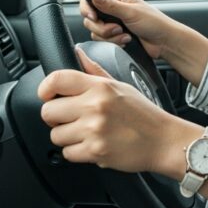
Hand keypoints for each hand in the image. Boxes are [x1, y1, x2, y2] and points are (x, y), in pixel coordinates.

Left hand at [38, 48, 197, 175]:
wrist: (163, 140)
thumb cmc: (143, 114)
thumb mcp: (121, 85)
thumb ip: (95, 71)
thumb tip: (78, 53)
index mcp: (100, 87)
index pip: (57, 79)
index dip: (45, 88)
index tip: (46, 95)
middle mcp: (95, 106)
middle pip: (48, 111)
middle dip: (56, 117)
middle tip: (71, 119)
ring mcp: (94, 129)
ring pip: (56, 135)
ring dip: (67, 137)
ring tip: (86, 133)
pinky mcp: (96, 151)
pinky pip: (67, 153)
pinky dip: (77, 152)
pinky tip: (92, 145)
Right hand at [80, 0, 180, 58]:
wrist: (164, 43)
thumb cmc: (155, 23)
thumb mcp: (132, 12)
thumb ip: (111, 6)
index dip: (88, 9)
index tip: (93, 17)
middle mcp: (113, 10)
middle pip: (91, 20)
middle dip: (103, 28)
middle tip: (118, 28)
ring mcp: (113, 24)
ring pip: (96, 32)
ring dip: (111, 37)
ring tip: (126, 35)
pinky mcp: (115, 37)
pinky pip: (104, 42)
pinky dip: (115, 43)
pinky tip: (127, 41)